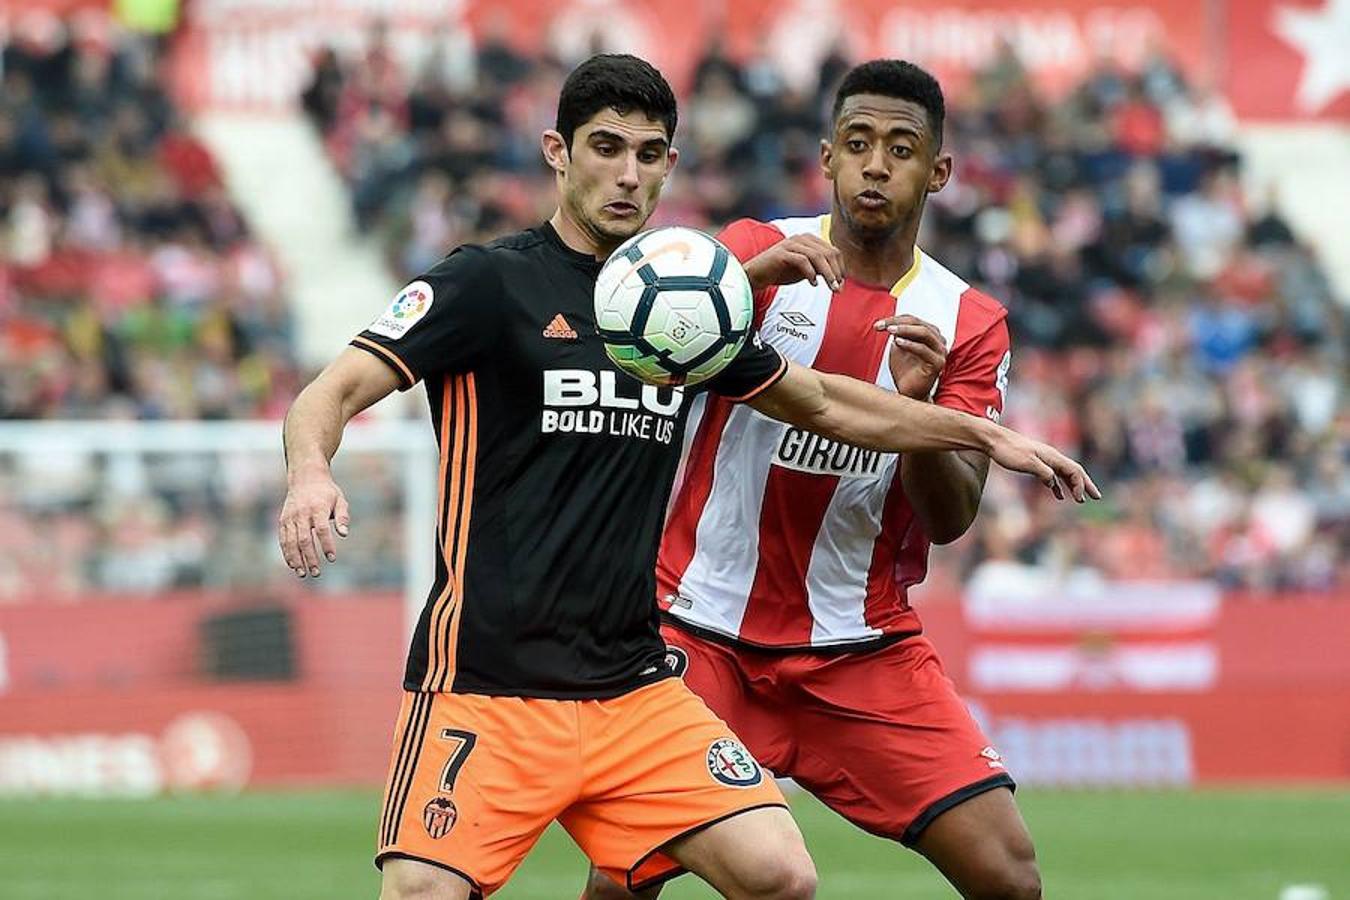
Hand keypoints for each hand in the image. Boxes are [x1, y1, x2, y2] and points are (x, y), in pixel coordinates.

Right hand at [278, 467, 350, 577]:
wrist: (305, 477)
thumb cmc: (327, 492)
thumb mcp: (340, 500)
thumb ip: (342, 517)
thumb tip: (344, 534)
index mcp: (317, 508)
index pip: (321, 530)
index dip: (326, 545)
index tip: (332, 558)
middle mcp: (301, 514)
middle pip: (304, 539)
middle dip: (310, 557)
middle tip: (317, 572)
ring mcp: (290, 517)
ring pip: (291, 542)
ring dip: (296, 559)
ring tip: (303, 573)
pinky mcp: (282, 521)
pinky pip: (283, 539)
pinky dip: (287, 553)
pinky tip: (293, 565)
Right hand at [743, 234, 844, 292]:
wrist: (756, 274)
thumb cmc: (781, 272)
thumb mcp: (805, 270)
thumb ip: (820, 269)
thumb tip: (839, 278)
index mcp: (809, 240)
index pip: (833, 251)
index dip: (840, 268)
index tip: (841, 284)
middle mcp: (801, 238)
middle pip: (828, 252)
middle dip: (836, 272)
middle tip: (838, 289)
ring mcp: (791, 243)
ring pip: (818, 256)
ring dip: (827, 274)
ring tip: (830, 287)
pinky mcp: (782, 252)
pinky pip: (802, 260)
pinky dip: (810, 273)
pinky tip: (813, 284)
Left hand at [879, 314, 946, 399]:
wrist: (908, 393)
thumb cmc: (904, 371)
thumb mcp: (898, 347)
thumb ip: (897, 333)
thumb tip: (890, 322)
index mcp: (931, 334)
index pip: (913, 320)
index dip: (895, 319)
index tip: (878, 324)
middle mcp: (938, 340)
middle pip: (918, 323)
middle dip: (898, 323)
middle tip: (882, 326)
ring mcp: (940, 352)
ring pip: (924, 333)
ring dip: (905, 329)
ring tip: (890, 330)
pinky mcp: (938, 364)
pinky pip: (924, 350)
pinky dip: (910, 344)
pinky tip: (897, 342)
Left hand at [985, 427, 1100, 502]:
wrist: (993, 440)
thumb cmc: (1009, 451)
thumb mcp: (1027, 463)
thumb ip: (1044, 473)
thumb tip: (1054, 484)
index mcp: (1052, 456)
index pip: (1074, 471)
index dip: (1080, 485)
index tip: (1080, 499)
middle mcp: (1051, 456)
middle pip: (1074, 471)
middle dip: (1086, 484)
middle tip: (1097, 497)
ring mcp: (1043, 459)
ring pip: (1064, 473)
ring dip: (1074, 486)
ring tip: (1080, 498)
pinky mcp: (1035, 462)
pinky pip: (1052, 475)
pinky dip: (1058, 485)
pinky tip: (1059, 495)